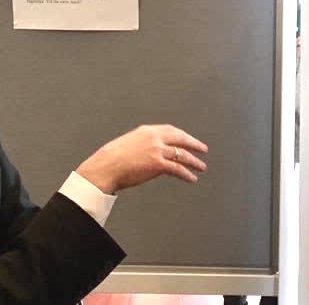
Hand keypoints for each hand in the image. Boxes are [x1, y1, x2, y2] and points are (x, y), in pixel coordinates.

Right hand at [77, 124, 207, 193]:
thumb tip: (152, 153)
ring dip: (194, 161)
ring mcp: (157, 150)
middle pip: (181, 138)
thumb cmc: (111, 159)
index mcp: (147, 130)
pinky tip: (192, 178)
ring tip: (201, 167)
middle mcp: (154, 137)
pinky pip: (177, 169)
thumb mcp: (129, 143)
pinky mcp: (158, 164)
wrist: (105, 167)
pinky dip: (187, 174)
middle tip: (203, 149)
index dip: (183, 135)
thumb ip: (143, 144)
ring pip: (182, 154)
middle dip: (194, 144)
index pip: (171, 130)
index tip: (189, 140)